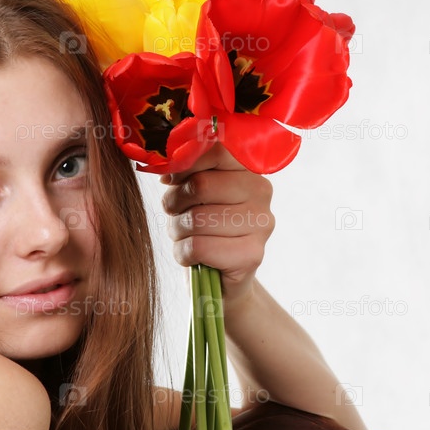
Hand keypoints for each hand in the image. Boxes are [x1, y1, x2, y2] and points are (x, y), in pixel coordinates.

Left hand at [160, 143, 274, 308]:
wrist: (220, 280)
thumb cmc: (202, 229)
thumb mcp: (193, 194)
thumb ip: (186, 172)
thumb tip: (167, 165)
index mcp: (248, 169)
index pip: (215, 150)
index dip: (184, 164)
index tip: (172, 181)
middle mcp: (262, 192)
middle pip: (200, 185)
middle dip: (174, 203)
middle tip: (176, 214)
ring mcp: (261, 224)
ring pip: (196, 219)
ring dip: (177, 230)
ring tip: (185, 236)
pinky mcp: (252, 255)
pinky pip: (198, 247)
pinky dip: (183, 253)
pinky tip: (192, 256)